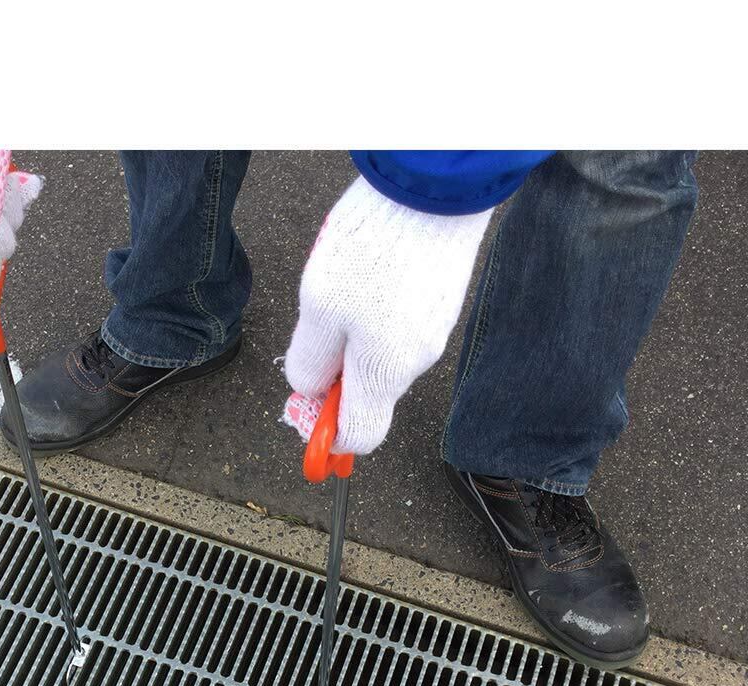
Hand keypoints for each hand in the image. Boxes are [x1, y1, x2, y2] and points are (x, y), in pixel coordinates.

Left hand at [283, 175, 491, 454]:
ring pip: (381, 354)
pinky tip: (367, 270)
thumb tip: (308, 391)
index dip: (328, 432)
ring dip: (353, 335)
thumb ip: (310, 361)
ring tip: (343, 282)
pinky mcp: (441, 300)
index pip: (360, 436)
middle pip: (367, 392)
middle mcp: (416, 362)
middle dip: (336, 372)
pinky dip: (375, 311)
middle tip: (314, 325)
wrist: (432, 186)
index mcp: (385, 374)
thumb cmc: (371, 250)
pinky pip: (399, 324)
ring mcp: (434, 330)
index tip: (305, 407)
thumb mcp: (319, 308)